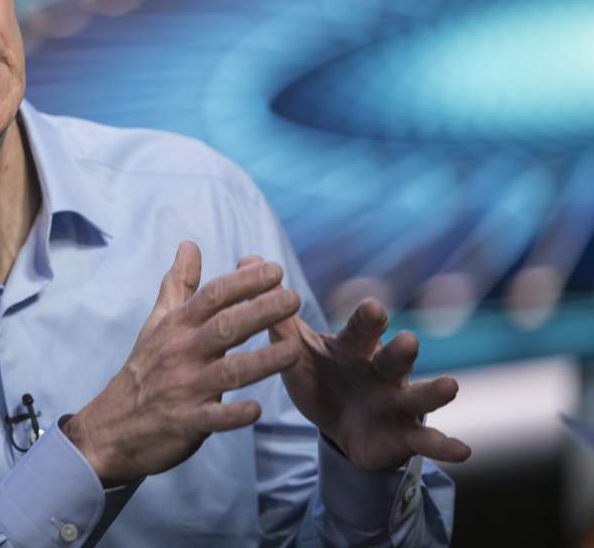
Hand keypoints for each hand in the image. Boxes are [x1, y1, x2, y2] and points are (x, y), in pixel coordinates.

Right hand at [63, 242, 301, 484]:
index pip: (213, 297)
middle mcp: (181, 353)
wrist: (111, 427)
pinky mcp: (185, 422)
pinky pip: (212, 418)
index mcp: (177, 327)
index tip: (275, 270)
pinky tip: (256, 410)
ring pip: (227, 372)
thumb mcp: (157, 323)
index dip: (243, 282)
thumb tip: (190, 244)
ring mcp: (183, 388)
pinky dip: (232, 415)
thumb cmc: (143, 369)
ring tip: (293, 350)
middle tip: (293, 298)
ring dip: (261, 362)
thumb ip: (178, 284)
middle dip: (260, 311)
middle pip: (225, 327)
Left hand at [245, 255, 472, 470]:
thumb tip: (248, 260)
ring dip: (434, 392)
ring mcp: (397, 403)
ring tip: (450, 386)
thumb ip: (275, 311)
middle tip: (406, 341)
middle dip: (400, 349)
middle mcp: (382, 370)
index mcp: (355, 348)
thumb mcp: (294, 348)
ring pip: (419, 394)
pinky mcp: (404, 436)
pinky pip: (427, 441)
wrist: (338, 427)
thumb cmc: (320, 377)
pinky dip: (445, 446)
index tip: (372, 306)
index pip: (363, 329)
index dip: (368, 319)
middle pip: (394, 357)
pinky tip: (464, 452)